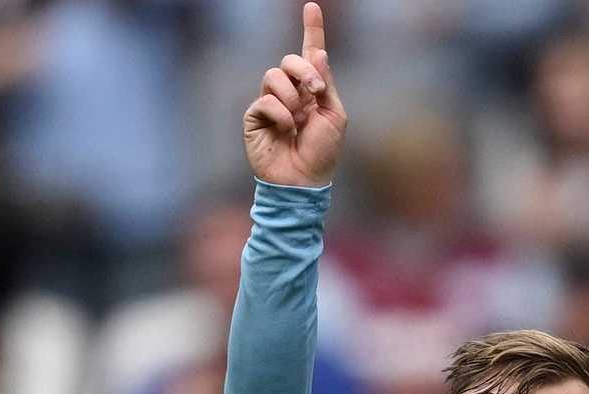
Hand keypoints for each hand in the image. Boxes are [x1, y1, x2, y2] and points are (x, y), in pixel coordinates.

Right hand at [243, 3, 345, 186]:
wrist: (303, 181)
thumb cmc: (322, 153)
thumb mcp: (334, 115)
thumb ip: (326, 83)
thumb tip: (317, 52)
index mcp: (312, 89)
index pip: (309, 54)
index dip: (311, 29)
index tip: (312, 6)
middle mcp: (290, 92)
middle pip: (289, 60)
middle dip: (304, 71)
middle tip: (316, 92)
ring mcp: (270, 103)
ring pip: (273, 76)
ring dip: (292, 98)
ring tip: (298, 121)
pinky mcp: (254, 117)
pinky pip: (265, 100)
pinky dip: (280, 114)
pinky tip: (286, 130)